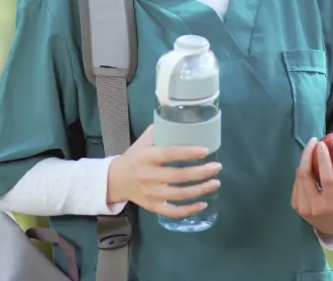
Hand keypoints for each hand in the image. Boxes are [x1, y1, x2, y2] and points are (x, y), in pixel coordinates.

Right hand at [106, 124, 222, 218]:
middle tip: (217, 167)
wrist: (115, 179)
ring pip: (179, 195)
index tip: (205, 150)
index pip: (169, 154)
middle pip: (178, 176)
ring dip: (200, 190)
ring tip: (215, 183)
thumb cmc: (134, 157)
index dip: (188, 153)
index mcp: (145, 156)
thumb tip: (184, 119)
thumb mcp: (143, 141)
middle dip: (201, 172)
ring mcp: (150, 193)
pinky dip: (189, 210)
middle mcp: (147, 176)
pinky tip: (203, 204)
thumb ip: (161, 131)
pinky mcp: (152, 206)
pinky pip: (173, 212)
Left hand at [291, 137, 332, 235]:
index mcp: (332, 204)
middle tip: (314, 140)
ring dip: (304, 161)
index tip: (322, 144)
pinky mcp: (295, 206)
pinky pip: (297, 183)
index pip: (326, 179)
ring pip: (299, 177)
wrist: (332, 228)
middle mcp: (315, 207)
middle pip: (306, 175)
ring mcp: (303, 207)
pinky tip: (308, 164)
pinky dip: (302, 172)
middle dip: (307, 154)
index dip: (323, 160)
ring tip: (312, 149)